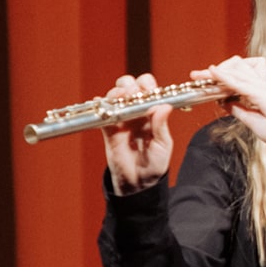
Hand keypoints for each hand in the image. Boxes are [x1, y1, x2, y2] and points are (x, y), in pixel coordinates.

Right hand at [101, 74, 173, 194]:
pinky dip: (101, 105)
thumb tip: (164, 106)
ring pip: (115, 96)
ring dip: (116, 92)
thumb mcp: (163, 145)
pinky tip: (102, 102)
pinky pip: (102, 113)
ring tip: (120, 96)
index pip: (148, 90)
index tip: (148, 90)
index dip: (147, 85)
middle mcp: (136, 112)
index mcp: (152, 113)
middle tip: (133, 92)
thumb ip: (161, 126)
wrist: (138, 182)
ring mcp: (121, 119)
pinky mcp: (108, 129)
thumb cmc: (155, 163)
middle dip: (130, 84)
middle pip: (129, 87)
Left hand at [199, 55, 265, 148]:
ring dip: (217, 74)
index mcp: (257, 88)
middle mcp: (259, 83)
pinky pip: (240, 82)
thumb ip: (236, 108)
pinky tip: (214, 73)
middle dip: (214, 71)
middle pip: (234, 66)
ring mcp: (261, 86)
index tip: (199, 78)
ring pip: (236, 70)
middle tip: (196, 75)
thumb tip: (222, 101)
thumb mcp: (249, 118)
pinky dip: (225, 77)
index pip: (235, 74)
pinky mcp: (261, 92)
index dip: (217, 75)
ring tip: (203, 77)